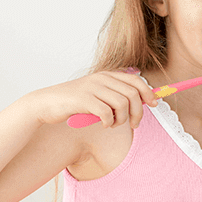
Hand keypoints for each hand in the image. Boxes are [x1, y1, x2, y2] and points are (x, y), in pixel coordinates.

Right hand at [29, 70, 157, 128]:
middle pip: (132, 94)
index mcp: (107, 76)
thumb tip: (142, 102)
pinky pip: (107, 113)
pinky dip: (109, 122)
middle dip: (138, 112)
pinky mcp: (83, 100)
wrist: (47, 104)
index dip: (148, 92)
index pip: (135, 81)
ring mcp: (92, 88)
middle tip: (135, 125)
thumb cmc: (75, 103)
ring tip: (114, 124)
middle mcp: (101, 79)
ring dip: (122, 119)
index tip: (154, 104)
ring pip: (122, 104)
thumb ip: (116, 95)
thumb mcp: (98, 95)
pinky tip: (104, 124)